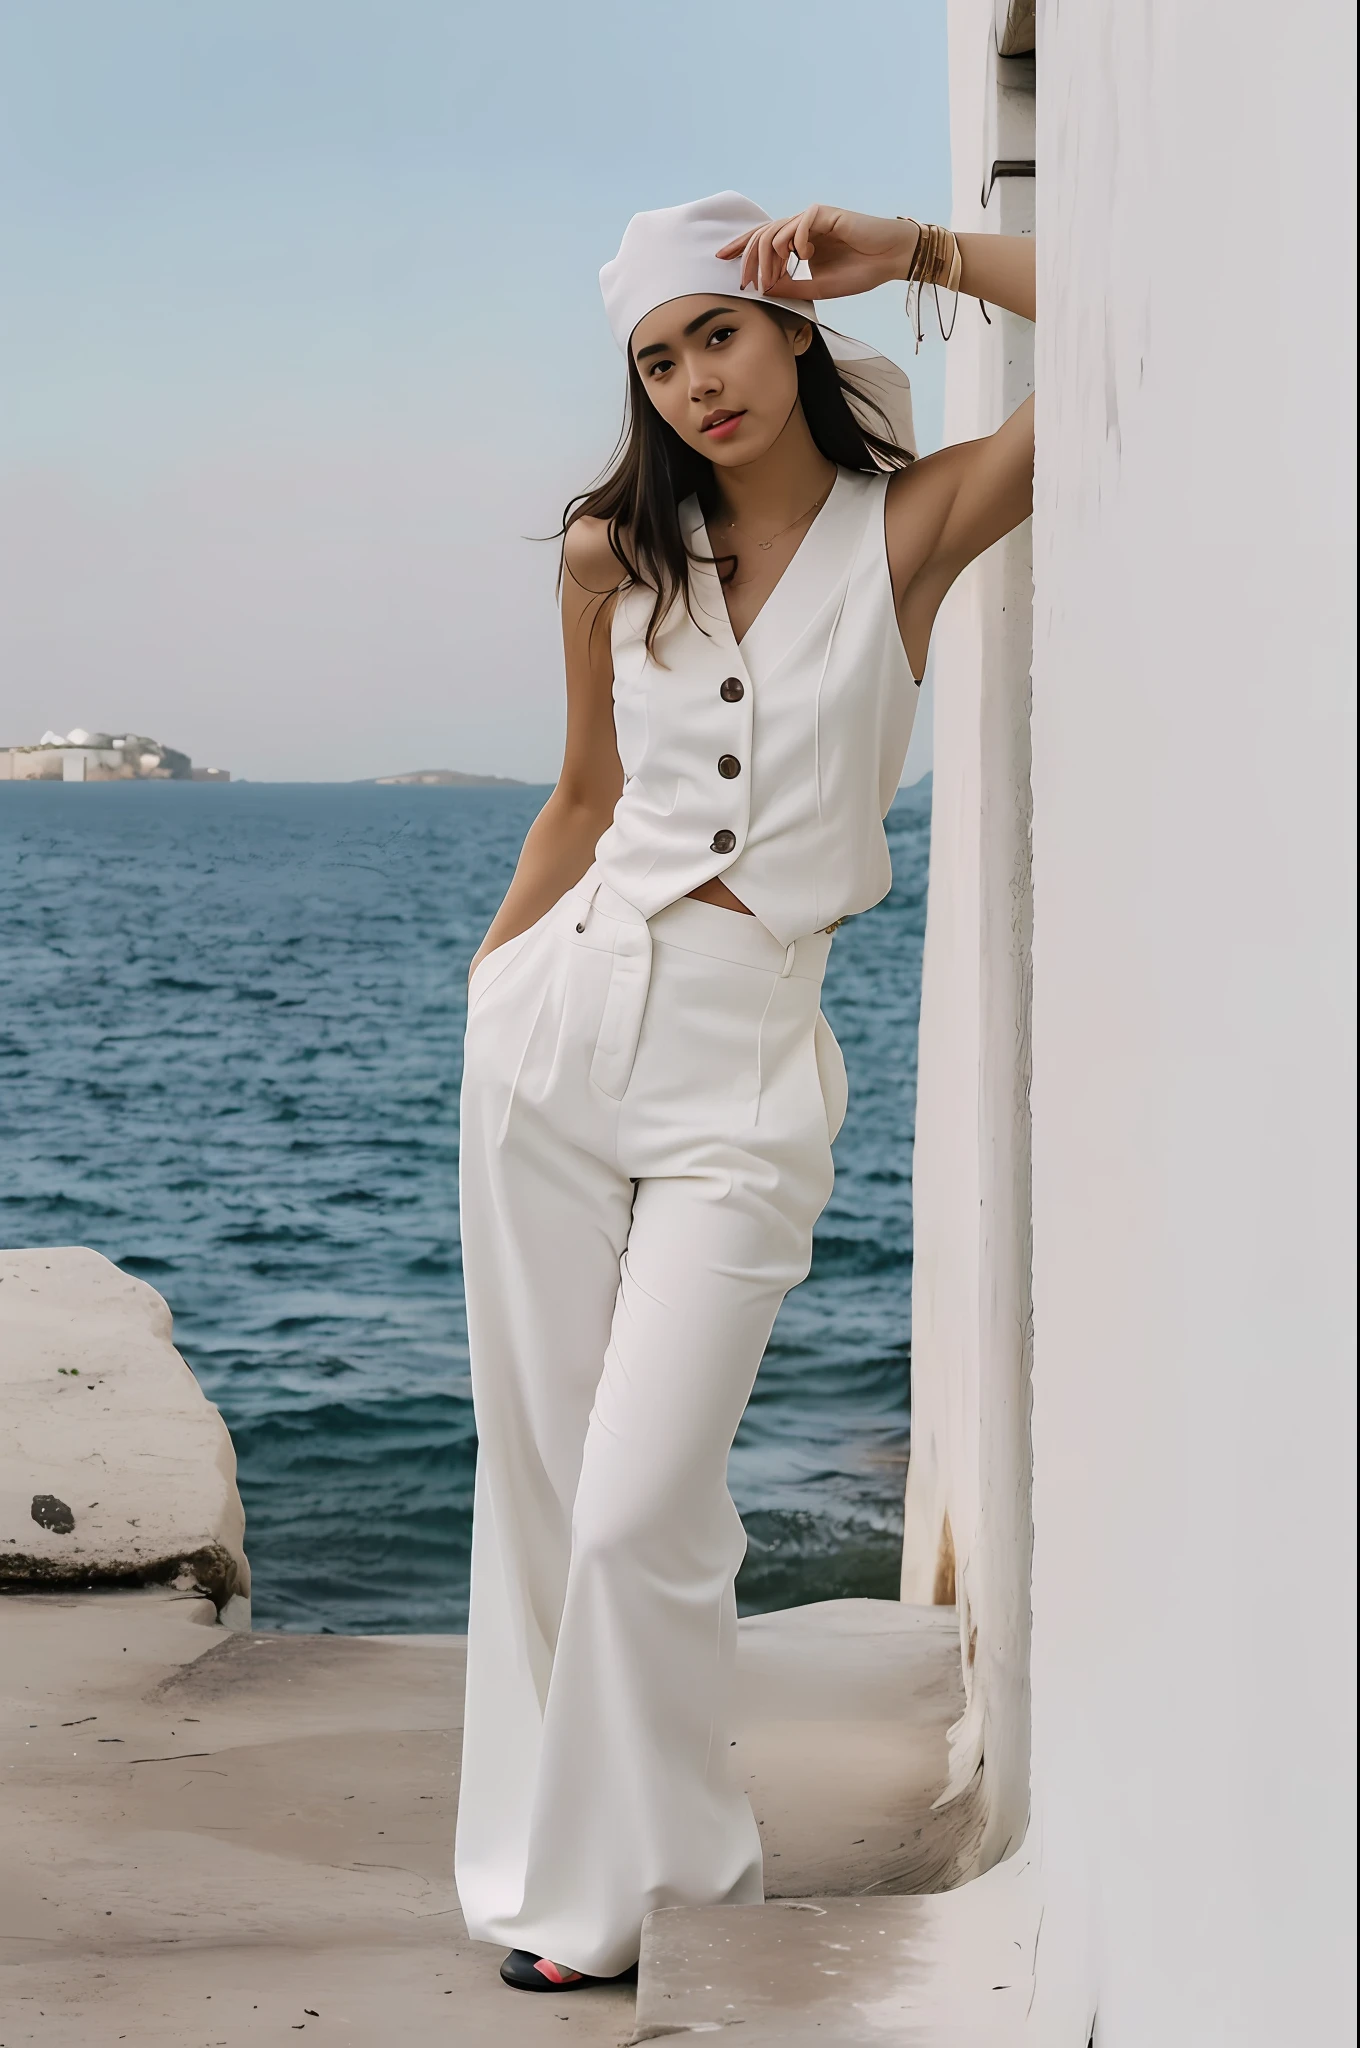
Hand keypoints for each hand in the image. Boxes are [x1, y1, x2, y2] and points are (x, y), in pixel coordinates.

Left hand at [717, 206, 917, 302]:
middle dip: (750, 260)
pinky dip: (798, 242)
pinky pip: (800, 225)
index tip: (722, 260)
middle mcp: (801, 227)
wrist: (889, 260)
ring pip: (776, 231)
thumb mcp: (817, 289)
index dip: (741, 248)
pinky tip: (807, 257)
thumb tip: (763, 290)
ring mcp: (812, 219)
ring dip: (770, 258)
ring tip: (774, 278)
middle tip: (748, 283)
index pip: (762, 240)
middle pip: (762, 235)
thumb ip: (791, 288)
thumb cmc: (859, 272)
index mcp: (797, 242)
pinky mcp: (826, 213)